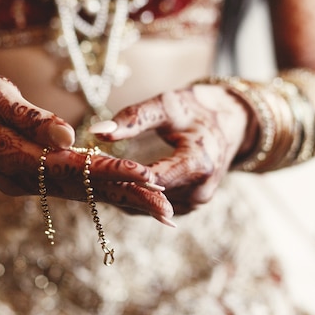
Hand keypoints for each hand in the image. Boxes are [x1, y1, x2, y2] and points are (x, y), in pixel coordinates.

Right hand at [0, 68, 173, 220]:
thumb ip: (28, 118)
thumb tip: (68, 136)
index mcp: (13, 158)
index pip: (70, 168)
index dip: (109, 171)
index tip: (146, 176)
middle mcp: (23, 179)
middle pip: (83, 190)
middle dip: (126, 198)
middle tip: (169, 212)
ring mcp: (27, 182)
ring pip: (81, 193)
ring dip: (120, 200)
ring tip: (161, 210)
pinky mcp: (33, 177)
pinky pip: (72, 187)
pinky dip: (101, 191)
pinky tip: (128, 195)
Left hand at [90, 84, 250, 214]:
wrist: (230, 121)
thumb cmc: (195, 109)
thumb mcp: (166, 105)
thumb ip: (133, 118)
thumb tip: (97, 131)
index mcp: (198, 163)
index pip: (153, 180)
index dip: (122, 175)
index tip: (91, 167)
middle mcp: (200, 191)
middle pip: (149, 198)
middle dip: (118, 187)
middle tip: (83, 177)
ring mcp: (195, 202)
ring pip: (150, 208)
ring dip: (124, 195)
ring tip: (92, 181)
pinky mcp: (189, 206)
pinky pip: (156, 208)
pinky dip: (136, 198)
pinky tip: (112, 185)